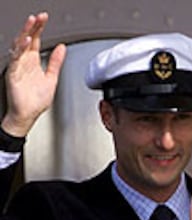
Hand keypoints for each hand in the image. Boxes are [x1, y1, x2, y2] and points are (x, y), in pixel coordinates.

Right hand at [2, 12, 65, 136]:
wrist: (28, 116)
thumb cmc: (36, 101)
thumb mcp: (51, 79)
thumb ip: (55, 63)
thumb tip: (62, 48)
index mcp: (33, 62)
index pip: (35, 40)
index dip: (39, 29)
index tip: (44, 18)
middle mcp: (24, 62)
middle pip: (27, 39)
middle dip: (33, 27)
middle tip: (40, 16)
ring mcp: (18, 67)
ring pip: (20, 45)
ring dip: (25, 33)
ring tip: (32, 22)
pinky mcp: (13, 74)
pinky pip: (16, 59)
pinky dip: (20, 50)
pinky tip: (26, 42)